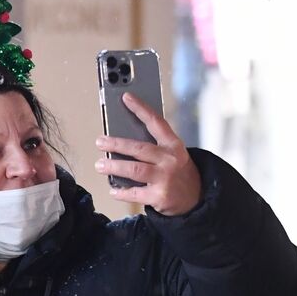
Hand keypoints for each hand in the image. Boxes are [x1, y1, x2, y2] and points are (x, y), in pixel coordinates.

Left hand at [95, 92, 202, 215]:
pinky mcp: (159, 196)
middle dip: (117, 144)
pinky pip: (134, 193)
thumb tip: (121, 143)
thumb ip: (153, 147)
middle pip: (139, 148)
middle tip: (100, 142)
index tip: (126, 98)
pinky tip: (113, 190)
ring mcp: (165, 178)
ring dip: (114, 166)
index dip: (141, 109)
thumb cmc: (177, 172)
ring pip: (134, 169)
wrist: (196, 197)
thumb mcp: (172, 154)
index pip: (156, 122)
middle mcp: (170, 159)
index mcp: (173, 145)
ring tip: (100, 164)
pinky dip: (121, 192)